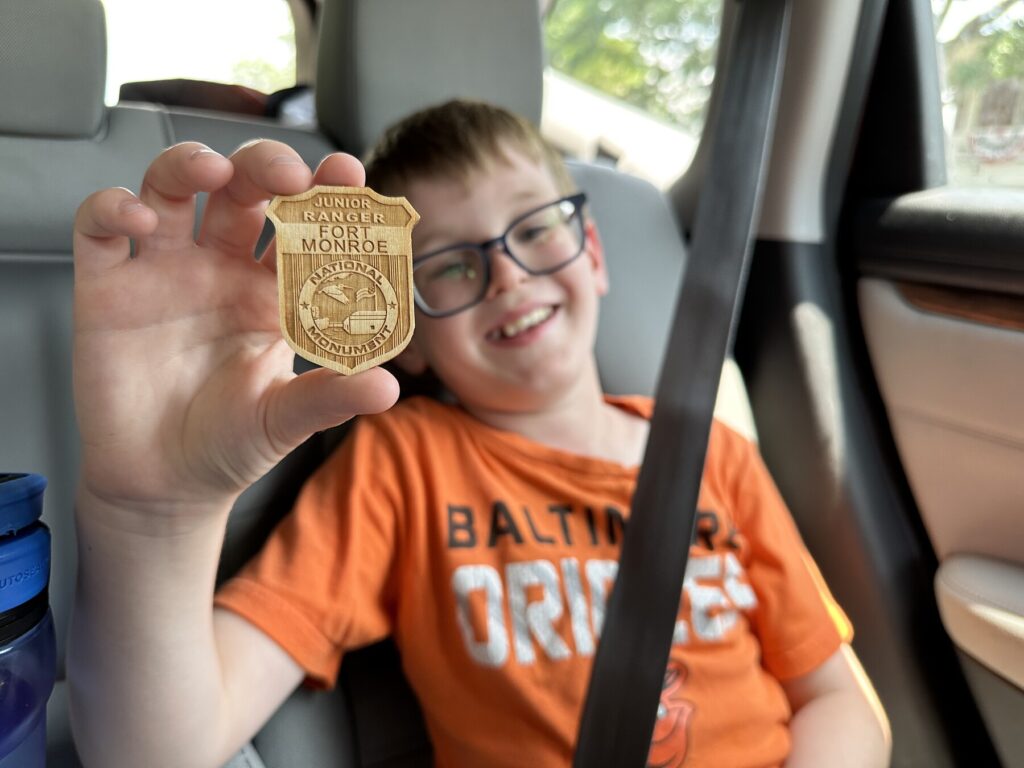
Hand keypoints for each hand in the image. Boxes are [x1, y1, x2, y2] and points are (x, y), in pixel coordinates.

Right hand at [73, 142, 398, 517]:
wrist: (162, 485)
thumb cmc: (229, 444)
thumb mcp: (285, 419)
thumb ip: (331, 397)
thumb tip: (388, 385)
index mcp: (271, 290)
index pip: (301, 224)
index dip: (323, 192)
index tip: (348, 174)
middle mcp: (220, 268)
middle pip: (242, 189)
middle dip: (266, 167)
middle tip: (291, 174)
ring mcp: (162, 270)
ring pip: (172, 188)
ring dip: (191, 165)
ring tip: (215, 171)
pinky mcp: (106, 286)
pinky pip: (100, 226)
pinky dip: (113, 207)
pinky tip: (140, 218)